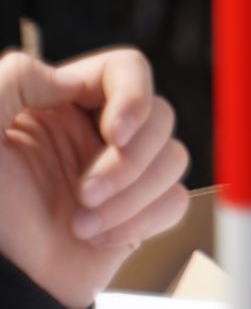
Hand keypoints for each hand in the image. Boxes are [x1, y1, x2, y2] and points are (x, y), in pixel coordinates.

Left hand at [0, 49, 189, 308]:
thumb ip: (16, 81)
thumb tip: (72, 81)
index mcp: (61, 105)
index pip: (127, 69)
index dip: (135, 96)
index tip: (116, 133)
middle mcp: (96, 134)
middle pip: (160, 116)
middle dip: (129, 161)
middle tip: (85, 193)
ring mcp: (120, 176)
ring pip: (173, 159)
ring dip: (132, 197)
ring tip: (82, 223)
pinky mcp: (136, 215)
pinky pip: (175, 201)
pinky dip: (142, 221)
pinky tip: (99, 238)